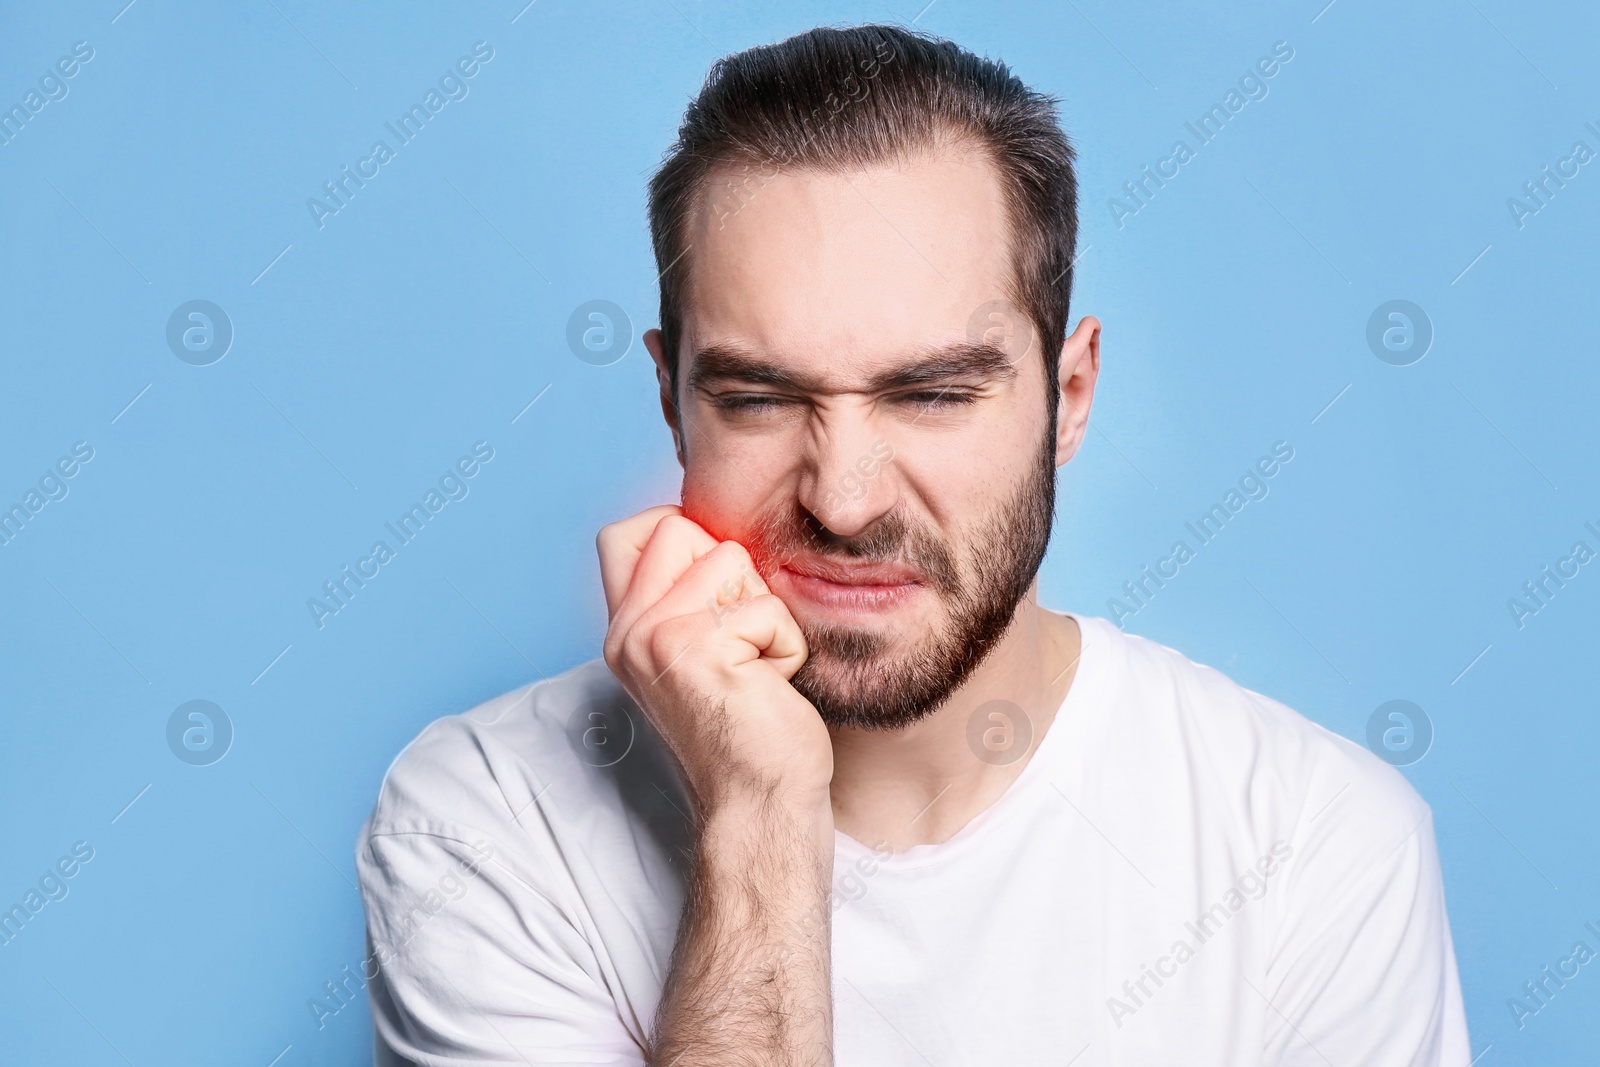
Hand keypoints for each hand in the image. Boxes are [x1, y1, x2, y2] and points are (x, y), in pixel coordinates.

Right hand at [597, 506, 831, 810]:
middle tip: (740, 639)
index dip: (680, 535)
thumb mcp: (699, 654)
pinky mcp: (696, 649)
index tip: (717, 588)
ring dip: (765, 612)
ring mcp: (655, 638)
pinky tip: (770, 686)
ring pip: (730, 559)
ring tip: (755, 666)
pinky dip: (785, 645)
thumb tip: (712, 531)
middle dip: (732, 573)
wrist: (761, 803)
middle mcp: (628, 632)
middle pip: (680, 527)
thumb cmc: (750, 729)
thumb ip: (686, 597)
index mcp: (624, 631)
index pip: (626, 533)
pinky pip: (767, 607)